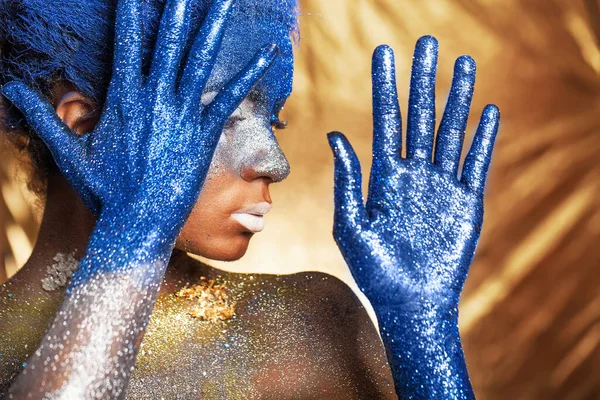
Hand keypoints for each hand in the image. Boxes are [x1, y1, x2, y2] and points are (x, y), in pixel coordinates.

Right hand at [1, 0, 276, 237]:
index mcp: (122, 97)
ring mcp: (182, 113)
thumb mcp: (68, 152)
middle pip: (167, 39)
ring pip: (200, 58)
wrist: (137, 223)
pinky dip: (249, 72)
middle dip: (175, 5)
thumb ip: (42, 117)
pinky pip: (229, 95)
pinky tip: (268, 51)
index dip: (131, 9)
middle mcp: (154, 97)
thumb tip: (8, 88)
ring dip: (214, 23)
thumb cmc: (104, 191)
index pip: (126, 40)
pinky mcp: (204, 132)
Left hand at [328, 36, 499, 312]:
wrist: (409, 303)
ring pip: (451, 132)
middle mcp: (414, 174)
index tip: (384, 54)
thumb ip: (347, 180)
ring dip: (458, 98)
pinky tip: (488, 111)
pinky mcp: (467, 203)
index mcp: (385, 176)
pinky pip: (476, 164)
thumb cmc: (374, 269)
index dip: (384, 87)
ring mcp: (442, 186)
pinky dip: (483, 138)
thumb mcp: (351, 224)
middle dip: (423, 80)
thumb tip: (335, 135)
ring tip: (464, 64)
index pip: (385, 120)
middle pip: (420, 117)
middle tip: (426, 42)